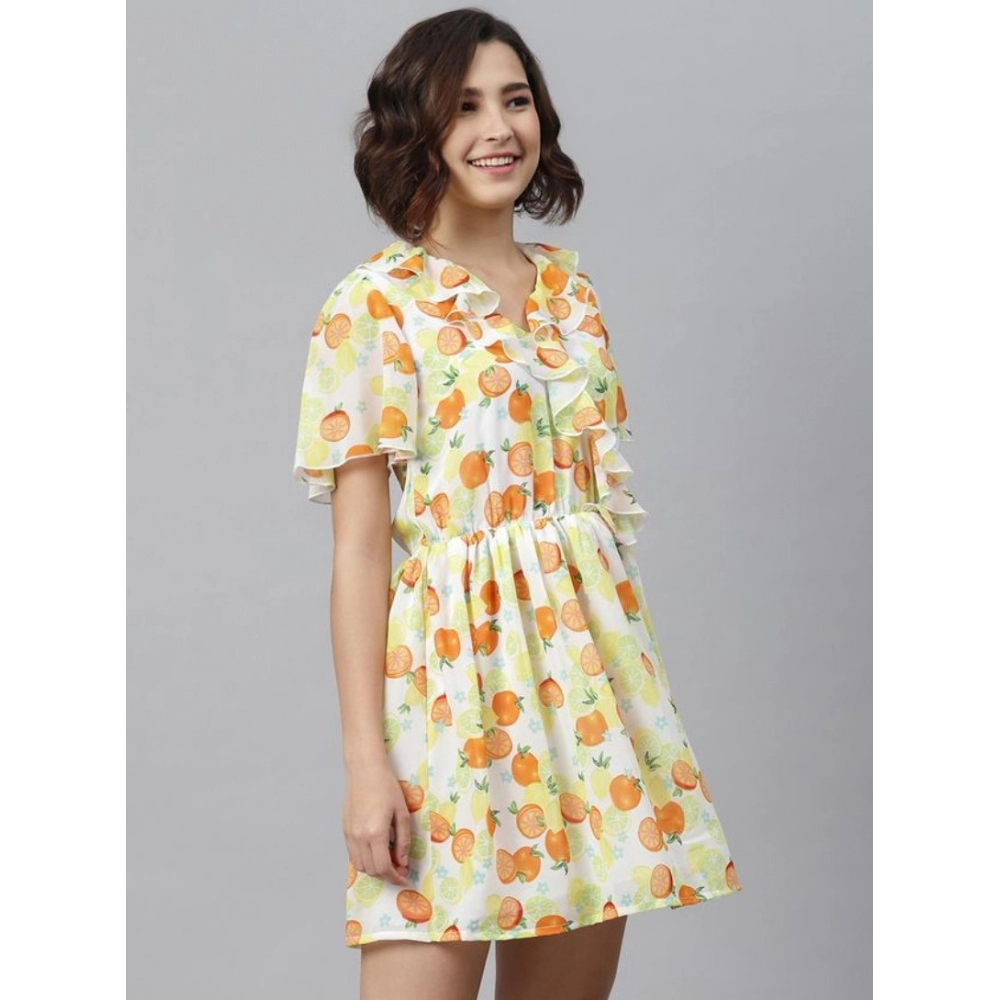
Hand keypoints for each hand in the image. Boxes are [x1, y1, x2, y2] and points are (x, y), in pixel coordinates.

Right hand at [343, 761, 411, 885]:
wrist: (364, 769)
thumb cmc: (386, 786)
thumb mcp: (401, 812)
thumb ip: (403, 840)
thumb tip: (402, 862)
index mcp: (375, 833)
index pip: (384, 867)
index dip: (395, 878)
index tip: (405, 879)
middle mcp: (359, 837)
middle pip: (371, 870)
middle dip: (387, 875)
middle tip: (401, 870)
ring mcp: (349, 834)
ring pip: (360, 865)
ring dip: (375, 870)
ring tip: (389, 861)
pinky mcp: (345, 829)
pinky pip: (353, 855)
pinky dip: (365, 860)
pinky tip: (376, 852)